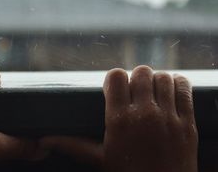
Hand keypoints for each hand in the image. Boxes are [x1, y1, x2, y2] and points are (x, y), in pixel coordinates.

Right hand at [40, 66, 197, 171]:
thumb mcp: (99, 159)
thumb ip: (71, 145)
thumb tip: (43, 141)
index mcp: (119, 120)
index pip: (116, 76)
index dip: (115, 79)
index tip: (116, 88)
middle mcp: (145, 114)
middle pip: (141, 72)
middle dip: (136, 78)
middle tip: (135, 92)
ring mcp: (169, 118)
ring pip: (163, 77)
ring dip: (157, 81)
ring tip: (152, 93)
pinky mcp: (188, 123)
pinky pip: (185, 89)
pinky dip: (178, 85)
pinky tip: (171, 92)